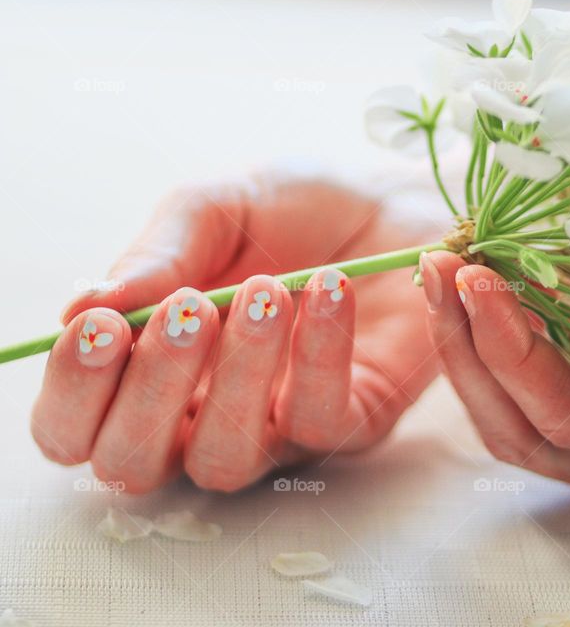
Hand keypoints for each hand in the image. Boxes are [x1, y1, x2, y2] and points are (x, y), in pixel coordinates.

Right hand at [31, 169, 439, 492]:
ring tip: (265, 291)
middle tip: (189, 310)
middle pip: (135, 464)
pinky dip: (317, 354)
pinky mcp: (348, 426)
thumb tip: (81, 306)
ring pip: (223, 460)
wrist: (397, 203)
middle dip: (152, 389)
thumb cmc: (297, 210)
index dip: (74, 393)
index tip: (97, 326)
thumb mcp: (218, 209)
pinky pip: (317, 423)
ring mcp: (274, 431)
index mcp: (152, 367)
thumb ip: (158, 255)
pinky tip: (327, 288)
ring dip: (236, 375)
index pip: (77, 425)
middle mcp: (202, 414)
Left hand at [420, 254, 569, 510]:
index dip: (515, 354)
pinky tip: (496, 288)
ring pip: (525, 409)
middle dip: (469, 347)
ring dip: (475, 344)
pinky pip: (551, 382)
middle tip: (436, 264)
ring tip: (447, 271)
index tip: (476, 278)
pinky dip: (513, 337)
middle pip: (524, 422)